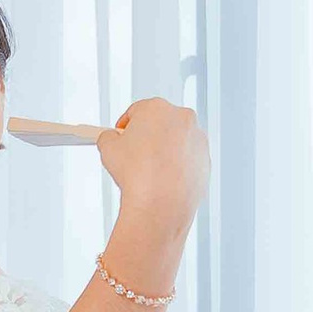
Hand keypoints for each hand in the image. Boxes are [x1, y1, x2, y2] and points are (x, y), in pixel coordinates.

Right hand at [93, 98, 208, 226]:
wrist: (161, 203)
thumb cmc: (137, 174)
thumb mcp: (107, 148)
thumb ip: (108, 137)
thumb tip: (111, 138)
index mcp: (157, 108)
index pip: (136, 111)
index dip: (125, 125)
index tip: (121, 135)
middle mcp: (182, 118)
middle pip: (160, 123)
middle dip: (147, 136)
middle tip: (134, 155)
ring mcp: (197, 139)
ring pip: (176, 141)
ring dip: (164, 151)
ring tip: (149, 171)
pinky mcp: (205, 159)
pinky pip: (187, 159)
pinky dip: (177, 166)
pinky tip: (163, 180)